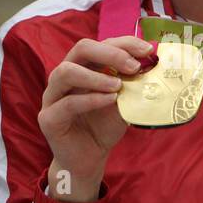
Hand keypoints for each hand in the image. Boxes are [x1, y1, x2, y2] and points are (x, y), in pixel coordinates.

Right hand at [38, 36, 153, 202]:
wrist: (88, 159)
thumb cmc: (104, 126)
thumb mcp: (124, 102)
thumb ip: (132, 85)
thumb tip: (154, 67)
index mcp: (83, 66)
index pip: (101, 43)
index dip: (125, 43)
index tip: (148, 51)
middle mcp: (64, 76)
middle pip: (81, 48)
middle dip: (110, 53)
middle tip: (133, 66)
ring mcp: (52, 96)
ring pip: (66, 72)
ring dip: (96, 76)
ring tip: (118, 85)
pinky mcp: (48, 118)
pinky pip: (67, 103)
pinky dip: (91, 100)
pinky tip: (110, 101)